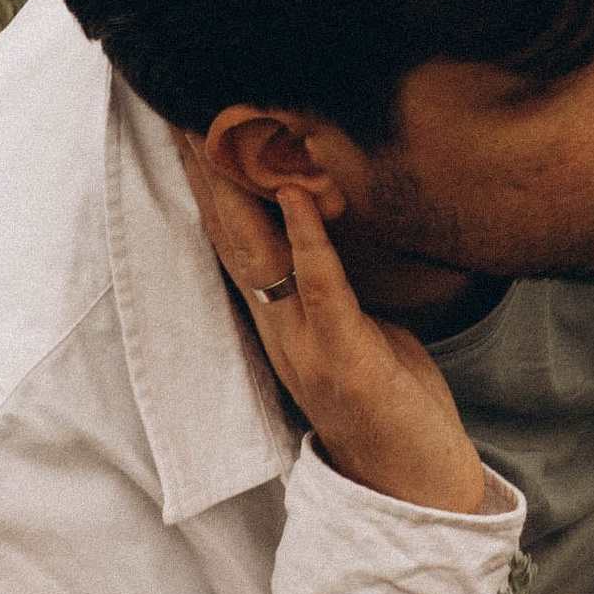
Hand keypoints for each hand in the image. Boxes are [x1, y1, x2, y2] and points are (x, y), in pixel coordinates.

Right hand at [175, 138, 489, 516]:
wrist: (413, 483)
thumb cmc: (392, 403)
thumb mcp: (356, 330)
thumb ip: (331, 283)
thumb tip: (326, 229)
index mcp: (278, 320)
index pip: (232, 239)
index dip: (208, 183)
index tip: (188, 127)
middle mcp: (278, 328)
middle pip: (229, 237)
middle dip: (204, 173)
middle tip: (180, 110)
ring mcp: (305, 343)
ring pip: (259, 255)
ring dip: (239, 191)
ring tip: (219, 133)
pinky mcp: (343, 355)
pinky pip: (320, 286)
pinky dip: (309, 237)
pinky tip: (297, 193)